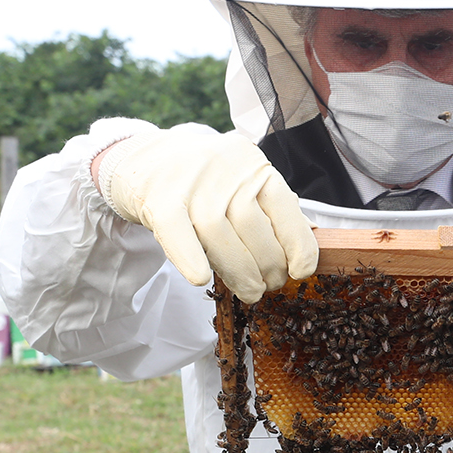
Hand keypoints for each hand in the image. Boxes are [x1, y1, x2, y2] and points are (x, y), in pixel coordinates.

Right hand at [92, 126, 316, 301]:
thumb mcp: (242, 184)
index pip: (284, 205)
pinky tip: (201, 279)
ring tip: (250, 292)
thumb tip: (308, 239)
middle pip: (252, 224)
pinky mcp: (158, 198)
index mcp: (252, 165)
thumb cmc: (203, 183)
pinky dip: (191, 258)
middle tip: (271, 286)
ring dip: (239, 271)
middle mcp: (224, 169)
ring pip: (219, 233)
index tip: (301, 271)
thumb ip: (271, 208)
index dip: (297, 243)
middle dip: (268, 265)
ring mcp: (190, 182)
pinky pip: (177, 232)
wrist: (143, 160)